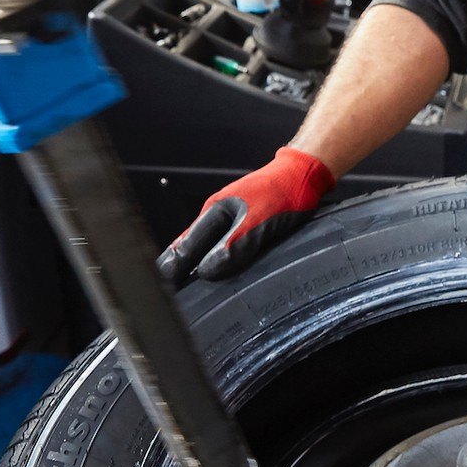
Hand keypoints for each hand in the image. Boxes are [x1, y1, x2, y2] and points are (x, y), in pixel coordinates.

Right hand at [157, 147, 335, 285]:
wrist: (303, 174)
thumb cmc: (285, 191)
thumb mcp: (260, 222)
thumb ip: (235, 246)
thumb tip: (208, 270)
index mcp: (214, 212)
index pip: (184, 247)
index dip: (173, 269)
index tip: (163, 289)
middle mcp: (216, 214)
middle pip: (188, 246)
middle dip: (178, 268)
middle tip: (168, 293)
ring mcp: (228, 217)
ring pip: (203, 245)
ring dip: (195, 264)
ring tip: (185, 286)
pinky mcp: (242, 221)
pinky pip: (220, 243)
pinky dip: (213, 258)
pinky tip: (215, 269)